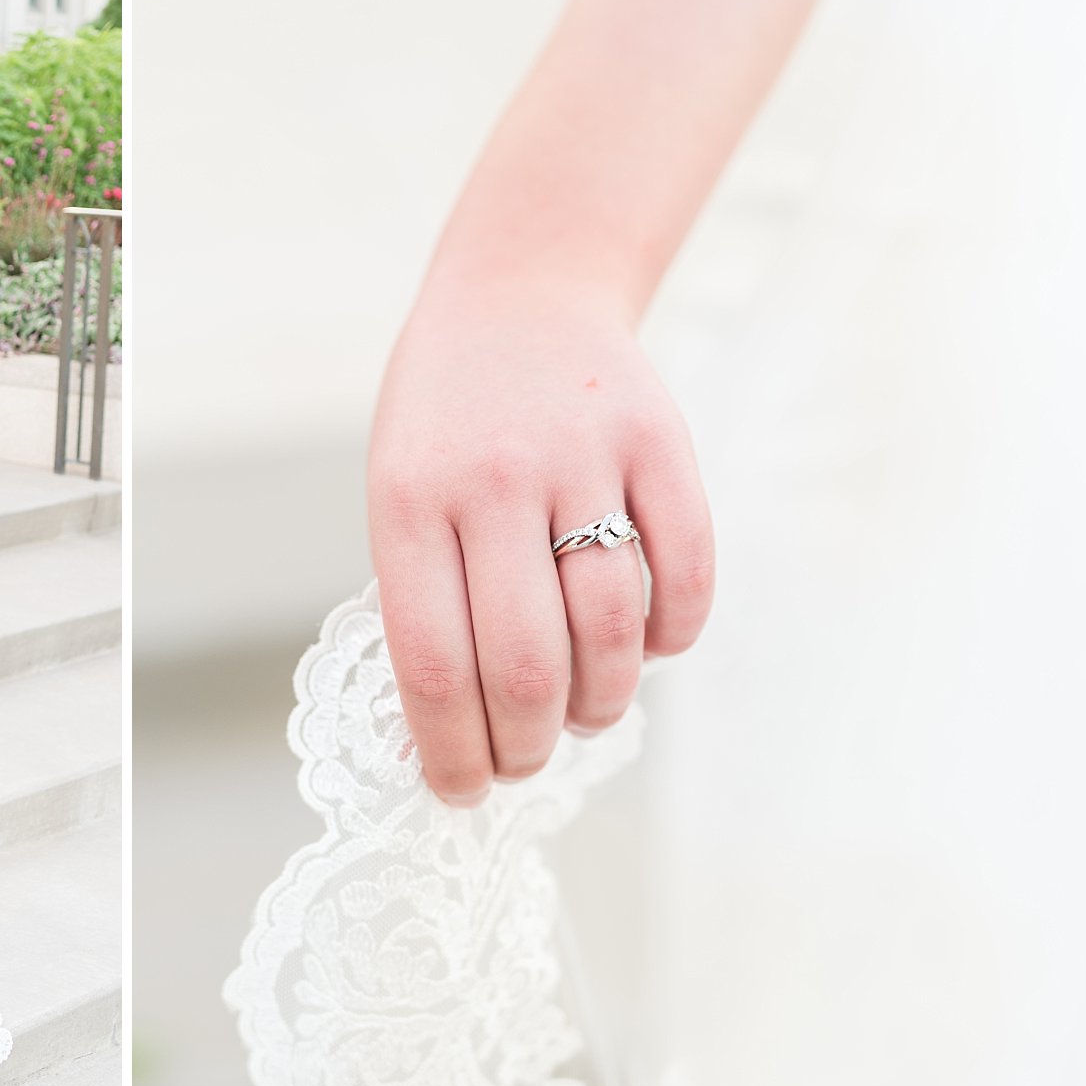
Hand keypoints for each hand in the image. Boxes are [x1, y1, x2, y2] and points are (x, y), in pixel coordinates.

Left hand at [367, 283, 713, 805]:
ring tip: (583, 713)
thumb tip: (442, 742)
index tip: (461, 792)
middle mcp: (495, 479)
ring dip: (601, 702)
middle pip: (526, 662)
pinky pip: (685, 574)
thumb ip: (423, 602)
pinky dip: (671, 637)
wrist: (519, 293)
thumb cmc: (446, 423)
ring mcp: (584, 457)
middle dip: (527, 745)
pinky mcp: (661, 442)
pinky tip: (645, 648)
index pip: (432, 663)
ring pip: (611, 629)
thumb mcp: (400, 496)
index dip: (451, 750)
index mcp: (410, 501)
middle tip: (524, 763)